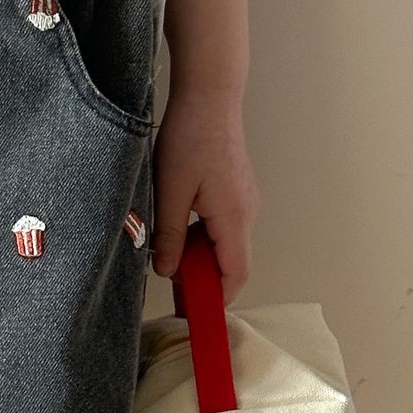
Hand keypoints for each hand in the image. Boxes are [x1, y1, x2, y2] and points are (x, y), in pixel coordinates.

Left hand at [150, 88, 259, 303]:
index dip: (216, 300)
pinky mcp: (234, 192)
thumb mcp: (170, 192)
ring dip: (198, 258)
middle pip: (229, 264)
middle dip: (203, 282)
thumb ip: (170, 236)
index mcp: (233, 219)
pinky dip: (201, 239)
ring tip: (166, 260)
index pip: (233, 275)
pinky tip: (175, 233)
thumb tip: (168, 271)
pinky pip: (220, 228)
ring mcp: (243, 202)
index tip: (195, 316)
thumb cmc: (190, 138)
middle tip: (172, 294)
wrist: (209, 96)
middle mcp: (246, 213)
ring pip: (223, 246)